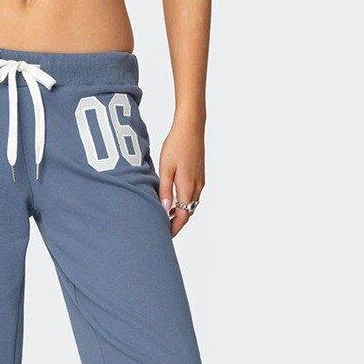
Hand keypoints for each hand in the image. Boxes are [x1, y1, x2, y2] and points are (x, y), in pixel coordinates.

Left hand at [158, 121, 205, 237]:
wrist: (191, 127)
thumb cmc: (176, 145)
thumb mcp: (165, 169)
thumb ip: (165, 191)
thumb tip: (166, 211)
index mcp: (188, 187)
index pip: (182, 217)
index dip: (174, 228)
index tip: (164, 236)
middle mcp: (197, 187)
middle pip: (188, 213)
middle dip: (177, 224)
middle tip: (163, 230)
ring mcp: (200, 182)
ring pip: (191, 205)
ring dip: (181, 214)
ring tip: (167, 219)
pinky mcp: (199, 176)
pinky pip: (193, 196)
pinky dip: (184, 204)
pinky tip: (174, 202)